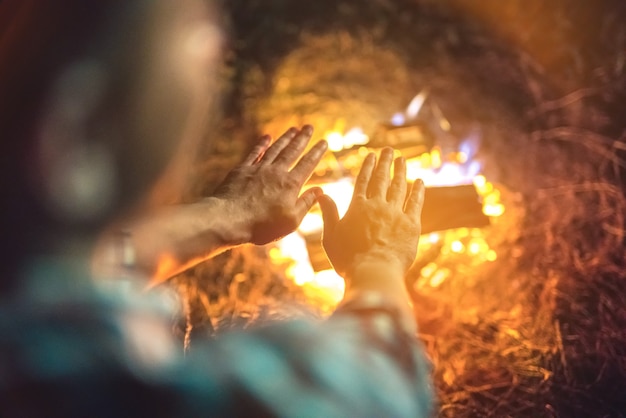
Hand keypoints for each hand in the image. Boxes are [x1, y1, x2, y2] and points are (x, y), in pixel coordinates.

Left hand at [213, 125, 327, 244]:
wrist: (229, 219)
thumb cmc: (262, 225)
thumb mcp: (291, 221)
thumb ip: (306, 203)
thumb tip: (320, 190)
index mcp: (291, 184)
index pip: (308, 164)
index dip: (317, 152)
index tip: (324, 142)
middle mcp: (276, 172)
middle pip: (292, 151)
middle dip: (302, 138)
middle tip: (309, 126)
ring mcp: (258, 169)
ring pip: (275, 149)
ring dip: (285, 138)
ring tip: (293, 129)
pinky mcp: (242, 170)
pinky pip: (254, 153)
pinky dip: (261, 144)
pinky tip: (267, 137)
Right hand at [318, 148, 424, 280]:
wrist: (373, 272)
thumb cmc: (348, 260)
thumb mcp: (331, 237)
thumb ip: (329, 214)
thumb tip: (322, 194)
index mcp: (357, 207)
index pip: (363, 181)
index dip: (367, 167)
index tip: (371, 155)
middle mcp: (377, 205)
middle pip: (382, 179)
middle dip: (385, 163)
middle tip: (389, 150)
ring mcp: (395, 213)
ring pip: (399, 187)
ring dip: (401, 171)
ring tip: (402, 160)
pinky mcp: (411, 224)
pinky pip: (415, 202)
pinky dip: (418, 190)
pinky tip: (420, 181)